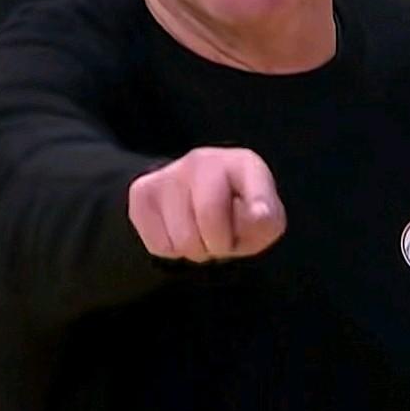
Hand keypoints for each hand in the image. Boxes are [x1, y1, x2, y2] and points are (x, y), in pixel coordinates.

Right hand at [128, 146, 285, 262]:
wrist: (190, 201)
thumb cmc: (235, 214)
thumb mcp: (263, 221)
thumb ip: (267, 220)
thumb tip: (258, 214)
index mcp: (242, 163)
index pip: (252, 188)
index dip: (256, 209)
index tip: (259, 216)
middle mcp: (203, 160)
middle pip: (210, 218)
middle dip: (219, 244)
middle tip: (221, 241)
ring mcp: (169, 173)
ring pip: (182, 239)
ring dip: (194, 250)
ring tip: (200, 235)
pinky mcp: (142, 192)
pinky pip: (159, 244)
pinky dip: (172, 250)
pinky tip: (179, 232)